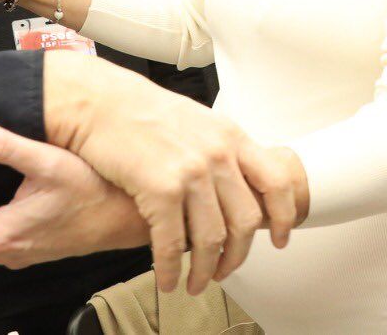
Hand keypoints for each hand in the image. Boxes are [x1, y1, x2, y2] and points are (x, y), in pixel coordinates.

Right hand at [42, 51, 300, 294]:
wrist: (103, 104)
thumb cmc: (144, 112)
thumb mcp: (200, 122)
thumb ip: (224, 151)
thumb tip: (242, 186)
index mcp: (232, 138)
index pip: (277, 182)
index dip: (284, 217)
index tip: (280, 238)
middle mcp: (218, 154)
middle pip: (246, 221)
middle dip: (237, 256)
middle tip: (225, 270)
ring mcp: (192, 172)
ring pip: (212, 239)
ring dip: (204, 270)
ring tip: (194, 282)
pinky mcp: (161, 189)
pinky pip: (173, 243)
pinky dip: (171, 268)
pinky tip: (167, 277)